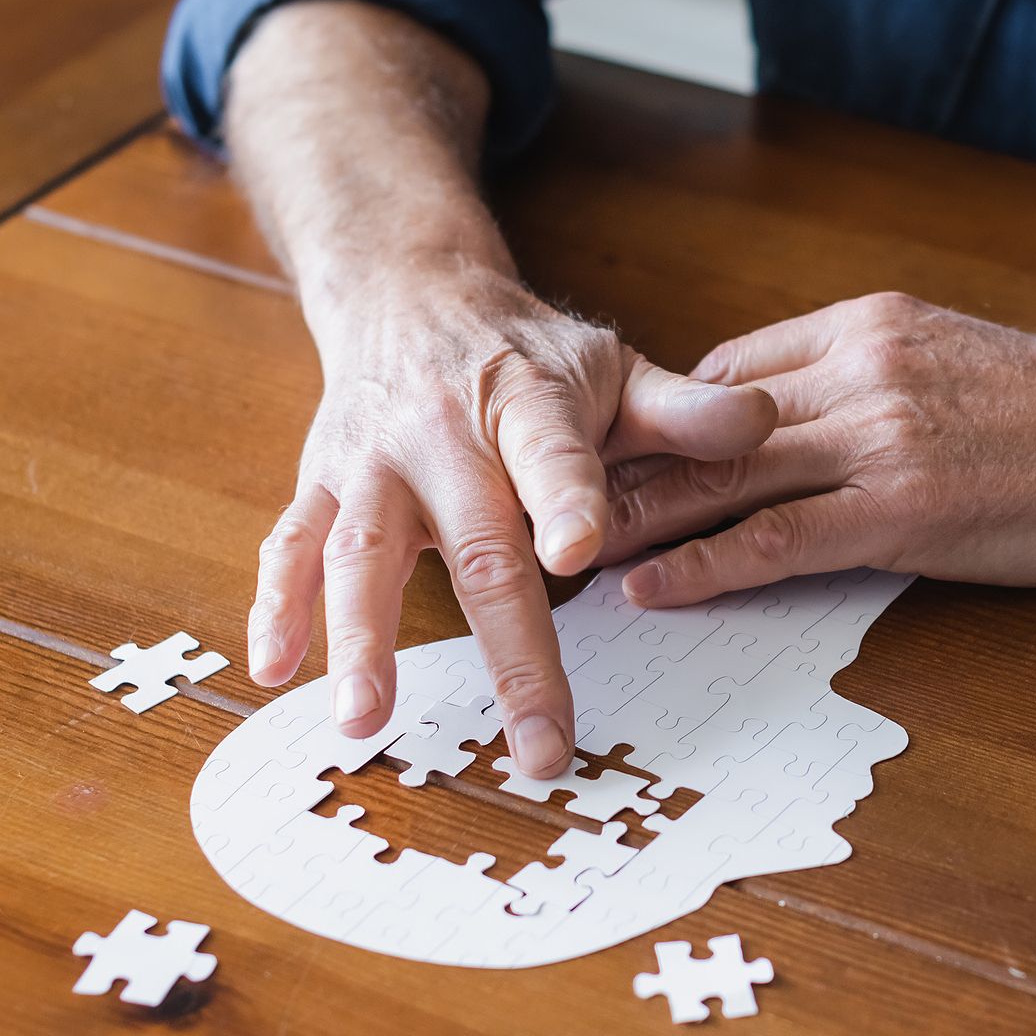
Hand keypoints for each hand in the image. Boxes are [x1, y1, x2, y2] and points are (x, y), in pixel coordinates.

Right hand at [249, 259, 777, 777]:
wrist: (408, 293)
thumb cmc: (525, 354)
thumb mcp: (610, 364)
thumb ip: (683, 409)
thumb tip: (764, 423)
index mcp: (525, 403)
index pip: (550, 454)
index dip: (566, 500)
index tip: (579, 554)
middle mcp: (440, 435)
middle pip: (474, 546)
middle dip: (507, 650)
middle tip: (536, 741)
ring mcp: (371, 465)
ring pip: (361, 554)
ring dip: (359, 639)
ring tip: (365, 720)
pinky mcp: (320, 485)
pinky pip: (291, 545)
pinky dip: (276, 605)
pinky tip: (271, 668)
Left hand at [601, 292, 1035, 605]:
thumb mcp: (954, 362)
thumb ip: (869, 381)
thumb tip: (794, 421)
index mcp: (867, 325)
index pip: (727, 372)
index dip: (659, 424)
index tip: (603, 463)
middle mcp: (860, 368)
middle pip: (703, 421)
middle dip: (617, 468)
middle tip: (542, 510)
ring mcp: (879, 436)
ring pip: (722, 478)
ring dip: (636, 520)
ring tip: (565, 558)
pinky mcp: (903, 508)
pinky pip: (776, 539)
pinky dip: (703, 566)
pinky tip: (651, 591)